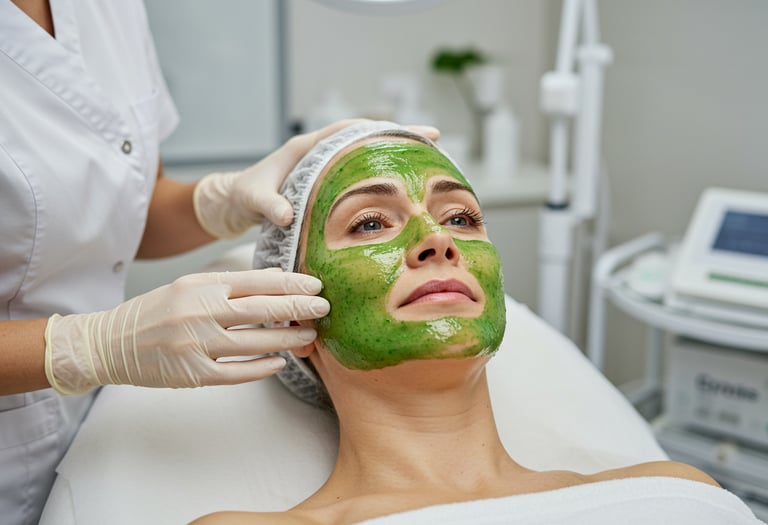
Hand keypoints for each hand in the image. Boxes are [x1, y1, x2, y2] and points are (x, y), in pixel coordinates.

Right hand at [44, 270, 329, 393]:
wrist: (109, 342)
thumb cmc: (154, 312)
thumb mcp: (188, 286)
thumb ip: (226, 285)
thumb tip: (272, 284)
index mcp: (201, 286)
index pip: (257, 281)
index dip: (291, 282)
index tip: (316, 284)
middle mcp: (201, 311)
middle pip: (262, 309)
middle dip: (299, 307)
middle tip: (325, 308)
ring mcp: (197, 344)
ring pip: (255, 341)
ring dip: (288, 338)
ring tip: (310, 336)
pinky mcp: (193, 373)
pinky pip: (237, 371)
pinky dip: (261, 367)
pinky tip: (280, 363)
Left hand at [193, 119, 439, 238]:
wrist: (230, 205)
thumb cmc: (240, 197)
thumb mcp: (252, 199)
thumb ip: (268, 204)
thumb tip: (285, 215)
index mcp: (306, 148)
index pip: (350, 130)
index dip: (383, 128)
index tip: (414, 131)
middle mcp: (318, 154)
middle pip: (366, 140)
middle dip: (400, 138)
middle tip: (435, 140)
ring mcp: (323, 169)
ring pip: (364, 158)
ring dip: (393, 159)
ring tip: (428, 164)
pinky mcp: (324, 186)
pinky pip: (357, 177)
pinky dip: (379, 180)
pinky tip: (399, 192)